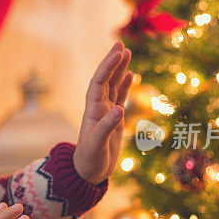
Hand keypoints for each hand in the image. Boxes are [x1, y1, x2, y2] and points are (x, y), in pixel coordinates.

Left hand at [73, 42, 132, 184]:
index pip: (100, 82)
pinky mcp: (114, 120)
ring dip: (118, 70)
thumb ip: (106, 127)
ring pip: (113, 86)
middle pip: (105, 79)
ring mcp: (106, 112)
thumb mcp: (97, 146)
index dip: (108, 67)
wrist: (88, 173)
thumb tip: (120, 109)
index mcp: (92, 110)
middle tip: (121, 44)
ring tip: (126, 53)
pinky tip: (130, 74)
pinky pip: (120, 97)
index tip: (118, 52)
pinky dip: (124, 85)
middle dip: (112, 62)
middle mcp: (98, 108)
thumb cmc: (90, 161)